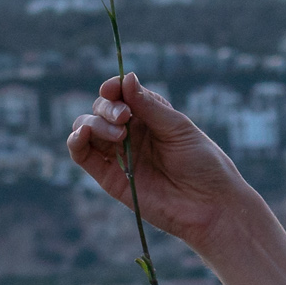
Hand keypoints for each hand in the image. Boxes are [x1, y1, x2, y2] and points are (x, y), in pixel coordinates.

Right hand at [64, 75, 256, 249]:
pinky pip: (83, 156)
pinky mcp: (109, 178)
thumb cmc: (203, 164)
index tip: (115, 89)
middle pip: (101, 110)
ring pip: (87, 129)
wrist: (210, 206)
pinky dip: (75, 142)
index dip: (114, 88)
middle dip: (107, 108)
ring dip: (94, 123)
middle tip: (125, 118)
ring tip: (118, 133)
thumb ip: (149, 106)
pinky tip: (82, 135)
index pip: (121, 94)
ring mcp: (118, 155)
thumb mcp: (178, 128)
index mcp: (149, 117)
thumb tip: (126, 78)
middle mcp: (131, 134)